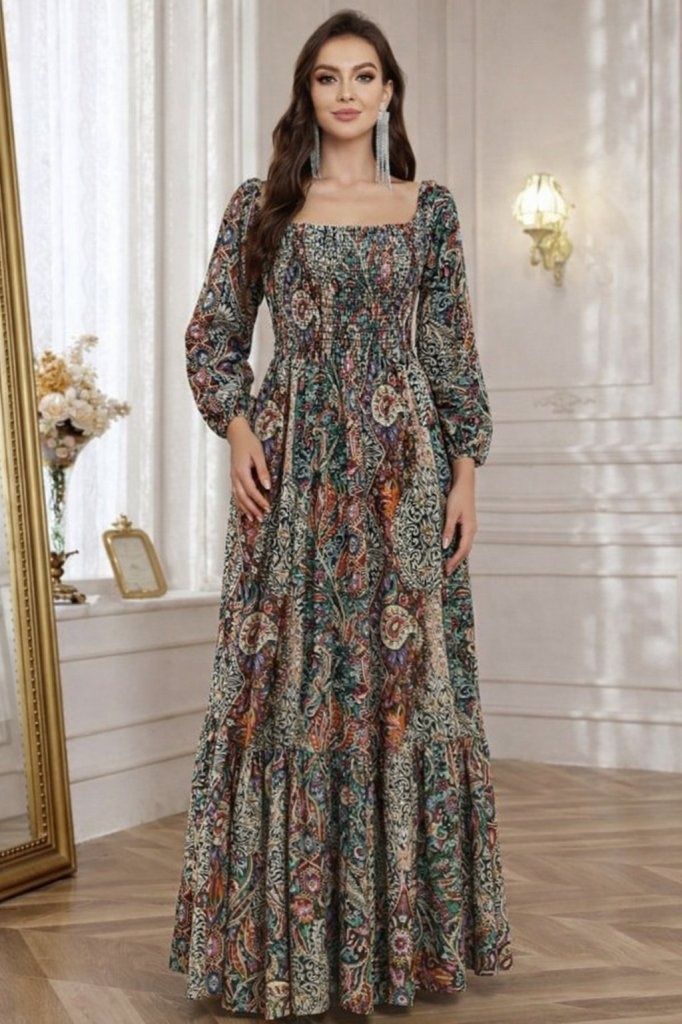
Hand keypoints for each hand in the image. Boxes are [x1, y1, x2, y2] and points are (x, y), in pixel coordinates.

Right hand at [226, 416, 270, 521]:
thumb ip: (262, 471)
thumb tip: (268, 486)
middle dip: (252, 508)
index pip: (251, 490)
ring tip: (253, 518)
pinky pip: (235, 493)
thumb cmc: (249, 443)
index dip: (259, 500)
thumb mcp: (259, 454)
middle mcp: (235, 476)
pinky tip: (245, 509)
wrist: (237, 434)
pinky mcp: (233, 476)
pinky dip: (240, 503)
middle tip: (261, 518)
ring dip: (245, 508)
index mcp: (241, 471)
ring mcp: (233, 477)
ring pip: (237, 497)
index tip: (268, 507)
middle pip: (242, 497)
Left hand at [442, 457, 476, 574]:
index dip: (454, 561)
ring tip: (448, 566)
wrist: (464, 484)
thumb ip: (448, 529)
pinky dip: (457, 549)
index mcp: (469, 529)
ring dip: (457, 557)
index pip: (462, 550)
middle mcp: (472, 530)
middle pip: (465, 551)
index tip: (446, 570)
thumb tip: (445, 546)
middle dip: (456, 562)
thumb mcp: (450, 513)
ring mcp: (470, 528)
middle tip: (446, 573)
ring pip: (464, 546)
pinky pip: (463, 541)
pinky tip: (450, 552)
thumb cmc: (457, 497)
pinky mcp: (466, 525)